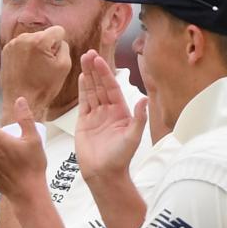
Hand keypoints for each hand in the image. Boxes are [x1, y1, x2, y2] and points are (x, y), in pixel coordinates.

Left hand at [0, 26, 72, 114]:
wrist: (20, 99)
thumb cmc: (42, 88)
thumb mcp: (64, 66)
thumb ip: (65, 47)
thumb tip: (59, 40)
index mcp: (39, 41)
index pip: (58, 30)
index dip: (59, 45)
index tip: (53, 59)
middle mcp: (24, 38)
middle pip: (44, 34)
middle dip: (47, 47)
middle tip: (43, 66)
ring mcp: (13, 44)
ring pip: (33, 40)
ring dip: (36, 51)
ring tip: (34, 69)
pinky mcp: (6, 50)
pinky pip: (22, 46)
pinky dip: (26, 54)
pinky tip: (26, 68)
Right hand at [71, 51, 141, 182]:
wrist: (104, 174)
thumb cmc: (120, 158)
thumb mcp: (133, 137)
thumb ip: (139, 118)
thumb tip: (145, 99)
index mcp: (121, 112)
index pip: (112, 88)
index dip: (106, 74)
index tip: (100, 60)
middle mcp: (108, 111)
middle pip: (101, 86)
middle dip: (95, 69)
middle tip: (89, 53)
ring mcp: (96, 116)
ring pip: (91, 91)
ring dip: (88, 76)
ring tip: (83, 59)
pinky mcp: (84, 122)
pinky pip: (83, 103)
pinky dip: (82, 90)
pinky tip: (82, 78)